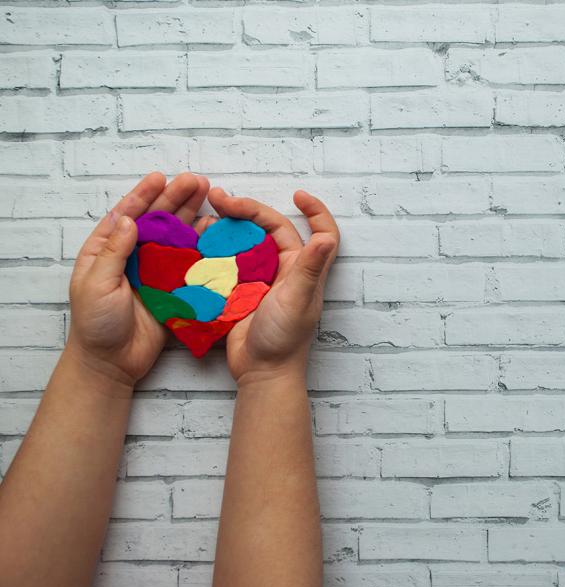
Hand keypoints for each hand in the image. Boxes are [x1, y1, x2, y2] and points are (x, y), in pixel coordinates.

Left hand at [67, 172, 209, 384]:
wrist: (113, 362)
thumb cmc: (95, 324)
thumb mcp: (96, 284)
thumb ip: (113, 252)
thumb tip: (128, 218)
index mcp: (107, 249)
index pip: (128, 214)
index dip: (145, 195)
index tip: (161, 177)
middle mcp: (134, 255)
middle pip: (158, 220)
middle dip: (176, 198)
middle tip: (196, 181)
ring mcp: (155, 271)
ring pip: (177, 237)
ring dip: (192, 216)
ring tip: (211, 198)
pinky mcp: (173, 288)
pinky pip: (190, 263)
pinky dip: (203, 247)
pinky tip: (216, 232)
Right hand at [204, 188, 339, 384]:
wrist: (260, 372)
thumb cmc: (285, 339)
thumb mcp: (298, 300)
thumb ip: (310, 269)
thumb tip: (326, 237)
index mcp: (303, 268)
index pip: (317, 230)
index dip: (313, 210)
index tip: (298, 194)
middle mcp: (284, 269)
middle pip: (269, 228)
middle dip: (246, 210)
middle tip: (219, 199)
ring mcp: (260, 280)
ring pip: (244, 242)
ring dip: (227, 228)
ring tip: (204, 217)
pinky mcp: (239, 291)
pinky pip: (227, 263)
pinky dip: (214, 250)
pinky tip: (196, 242)